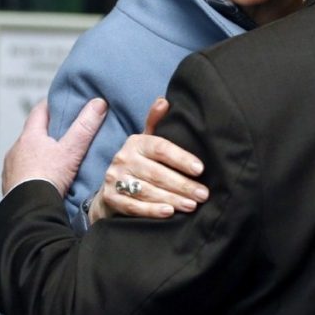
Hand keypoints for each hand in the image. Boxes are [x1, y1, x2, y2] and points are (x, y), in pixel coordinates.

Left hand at [1, 98, 107, 195]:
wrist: (29, 210)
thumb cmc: (47, 178)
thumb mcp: (71, 150)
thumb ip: (85, 127)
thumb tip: (99, 103)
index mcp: (29, 136)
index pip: (39, 111)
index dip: (50, 105)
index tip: (60, 102)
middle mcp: (16, 150)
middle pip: (32, 134)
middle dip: (46, 133)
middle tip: (62, 133)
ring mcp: (10, 169)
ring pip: (25, 155)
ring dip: (37, 155)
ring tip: (53, 160)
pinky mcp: (10, 186)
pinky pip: (21, 174)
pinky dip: (31, 173)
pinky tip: (42, 180)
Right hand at [88, 98, 206, 222]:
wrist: (110, 192)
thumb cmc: (139, 165)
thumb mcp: (146, 143)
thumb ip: (156, 123)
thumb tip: (164, 101)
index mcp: (136, 142)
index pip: (161, 148)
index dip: (181, 158)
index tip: (200, 169)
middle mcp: (123, 158)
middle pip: (157, 172)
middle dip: (182, 184)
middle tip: (203, 194)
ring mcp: (115, 179)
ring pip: (147, 190)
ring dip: (172, 199)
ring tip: (192, 205)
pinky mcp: (110, 198)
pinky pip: (133, 206)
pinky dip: (151, 210)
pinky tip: (168, 213)